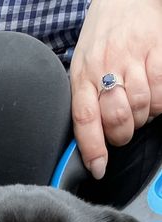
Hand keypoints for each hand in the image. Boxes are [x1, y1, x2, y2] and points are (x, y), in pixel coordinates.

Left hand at [70, 0, 161, 178]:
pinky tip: (154, 96)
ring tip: (138, 106)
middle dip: (122, 135)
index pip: (85, 120)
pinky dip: (160, 102)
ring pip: (142, 107)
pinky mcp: (157, 49)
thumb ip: (85, 100)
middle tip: (123, 129)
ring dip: (143, 116)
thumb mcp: (81, 67)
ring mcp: (133, 57)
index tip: (99, 168)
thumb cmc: (101, 39)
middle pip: (117, 118)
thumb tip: (89, 142)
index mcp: (82, 76)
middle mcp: (105, 67)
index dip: (93, 149)